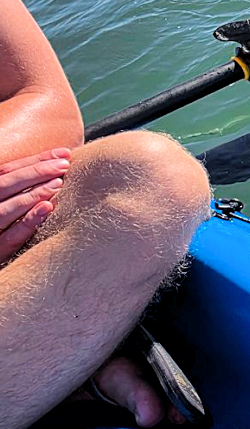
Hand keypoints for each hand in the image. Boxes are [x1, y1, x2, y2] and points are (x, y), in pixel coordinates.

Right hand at [0, 147, 70, 262]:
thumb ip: (19, 190)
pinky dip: (29, 221)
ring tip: (58, 183)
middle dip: (36, 172)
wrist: (1, 276)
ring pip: (6, 208)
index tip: (64, 153)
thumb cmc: (3, 230)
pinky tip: (48, 208)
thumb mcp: (7, 204)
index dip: (35, 160)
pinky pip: (9, 237)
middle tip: (64, 165)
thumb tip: (56, 169)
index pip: (7, 170)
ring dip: (33, 194)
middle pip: (6, 183)